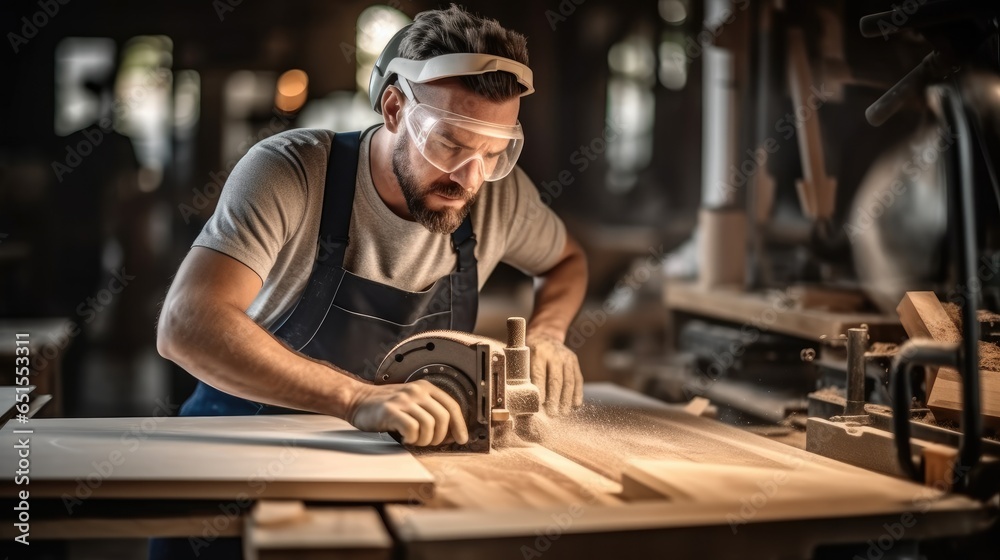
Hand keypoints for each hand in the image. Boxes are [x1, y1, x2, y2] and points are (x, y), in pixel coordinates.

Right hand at [346, 380, 468, 445]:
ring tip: (415, 440)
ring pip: (429, 425)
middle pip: (443, 417)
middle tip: (429, 442)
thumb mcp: (412, 402)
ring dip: (425, 439)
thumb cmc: (386, 406)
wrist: (357, 400)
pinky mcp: (391, 411)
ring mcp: (403, 400)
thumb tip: (453, 433)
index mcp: (425, 388)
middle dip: (440, 436)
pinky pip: (412, 429)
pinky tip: (405, 438)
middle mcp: (416, 391)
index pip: (452, 406)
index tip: (462, 438)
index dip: (460, 425)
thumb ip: (431, 412)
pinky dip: (412, 438)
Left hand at [526, 333, 583, 415]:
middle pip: (556, 379)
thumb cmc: (528, 351)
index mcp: (538, 353)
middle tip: (552, 414)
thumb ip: (523, 373)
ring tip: (564, 413)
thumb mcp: (522, 357)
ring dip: (567, 399)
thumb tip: (522, 396)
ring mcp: (567, 357)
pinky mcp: (574, 361)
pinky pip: (578, 379)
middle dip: (555, 399)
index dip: (541, 390)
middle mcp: (554, 354)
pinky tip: (576, 405)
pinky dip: (577, 393)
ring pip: (569, 381)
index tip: (540, 405)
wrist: (545, 335)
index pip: (540, 374)